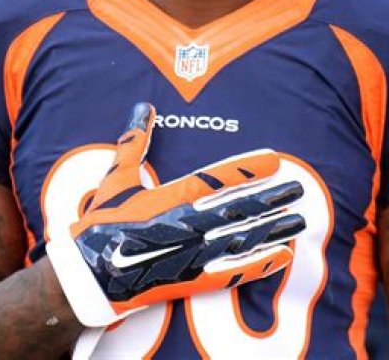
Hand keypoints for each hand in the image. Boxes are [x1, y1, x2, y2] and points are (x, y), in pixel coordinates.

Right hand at [47, 102, 305, 327]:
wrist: (88, 274)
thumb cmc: (102, 222)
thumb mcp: (116, 177)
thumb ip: (133, 141)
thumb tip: (142, 107)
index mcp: (172, 196)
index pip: (219, 178)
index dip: (249, 168)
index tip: (274, 159)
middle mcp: (189, 223)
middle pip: (240, 207)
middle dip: (272, 197)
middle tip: (300, 189)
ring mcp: (193, 253)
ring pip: (243, 238)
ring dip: (274, 228)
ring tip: (300, 221)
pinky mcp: (192, 281)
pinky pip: (233, 273)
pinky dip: (260, 265)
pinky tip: (282, 257)